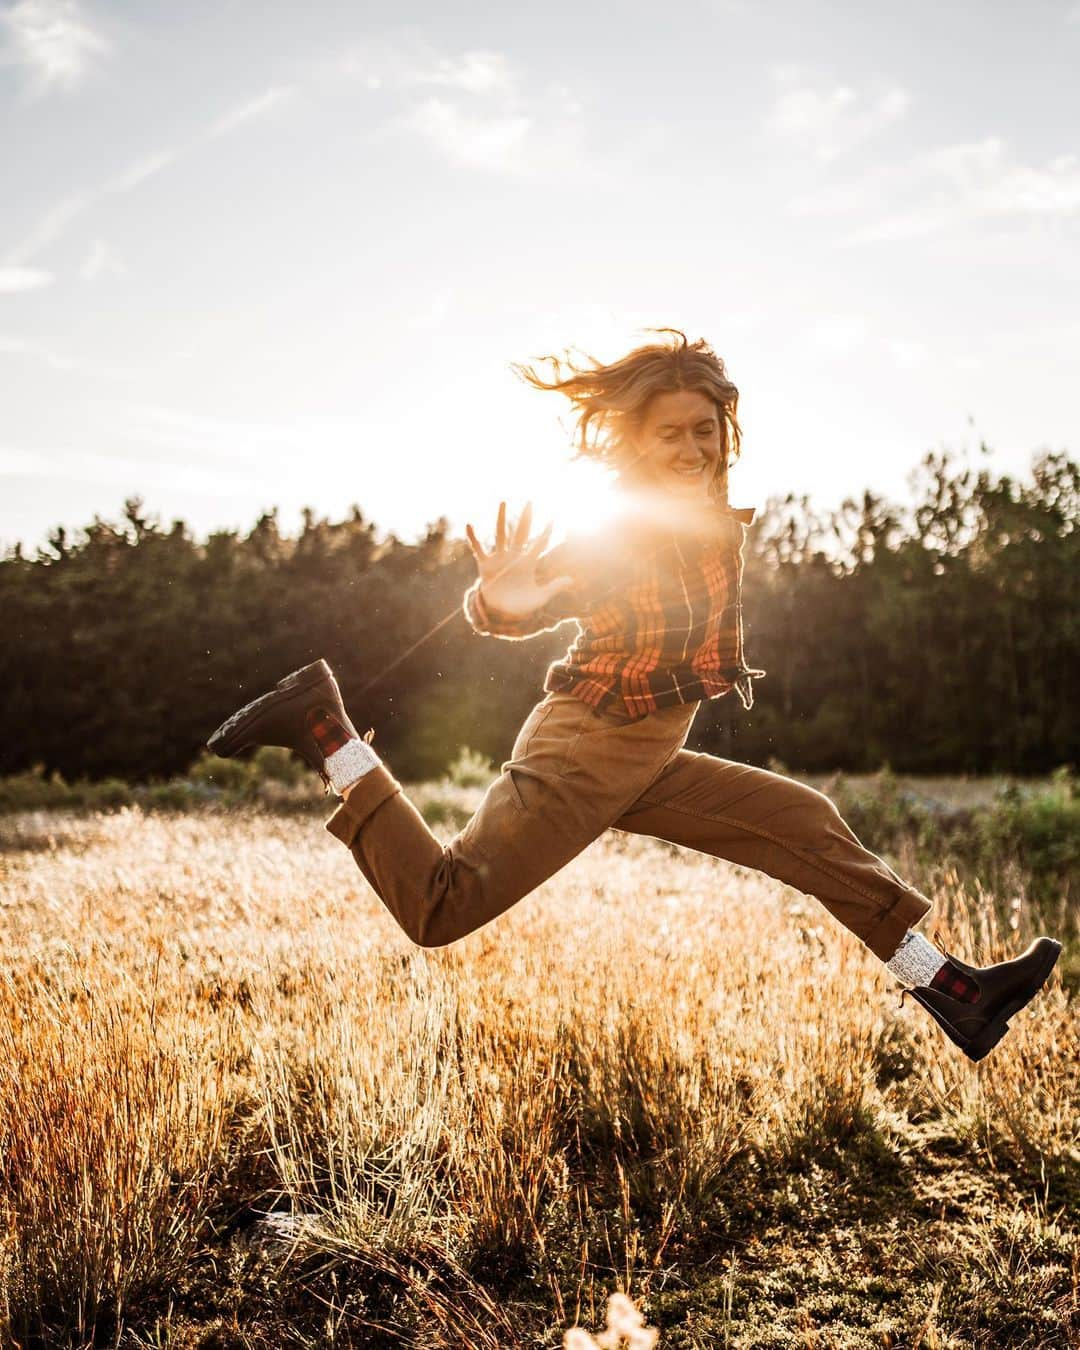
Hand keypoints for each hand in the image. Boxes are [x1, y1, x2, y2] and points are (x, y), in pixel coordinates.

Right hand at [465, 500, 574, 619]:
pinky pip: (478, 548)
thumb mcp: (539, 598)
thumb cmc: (521, 605)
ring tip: (503, 502)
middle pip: (521, 533)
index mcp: (528, 563)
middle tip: (530, 502)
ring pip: (500, 534)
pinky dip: (473, 537)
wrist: (500, 612)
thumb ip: (553, 588)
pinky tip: (469, 525)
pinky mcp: (486, 564)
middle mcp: (514, 557)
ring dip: (501, 518)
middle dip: (526, 518)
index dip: (546, 532)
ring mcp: (500, 559)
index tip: (553, 518)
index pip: (540, 544)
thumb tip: (571, 580)